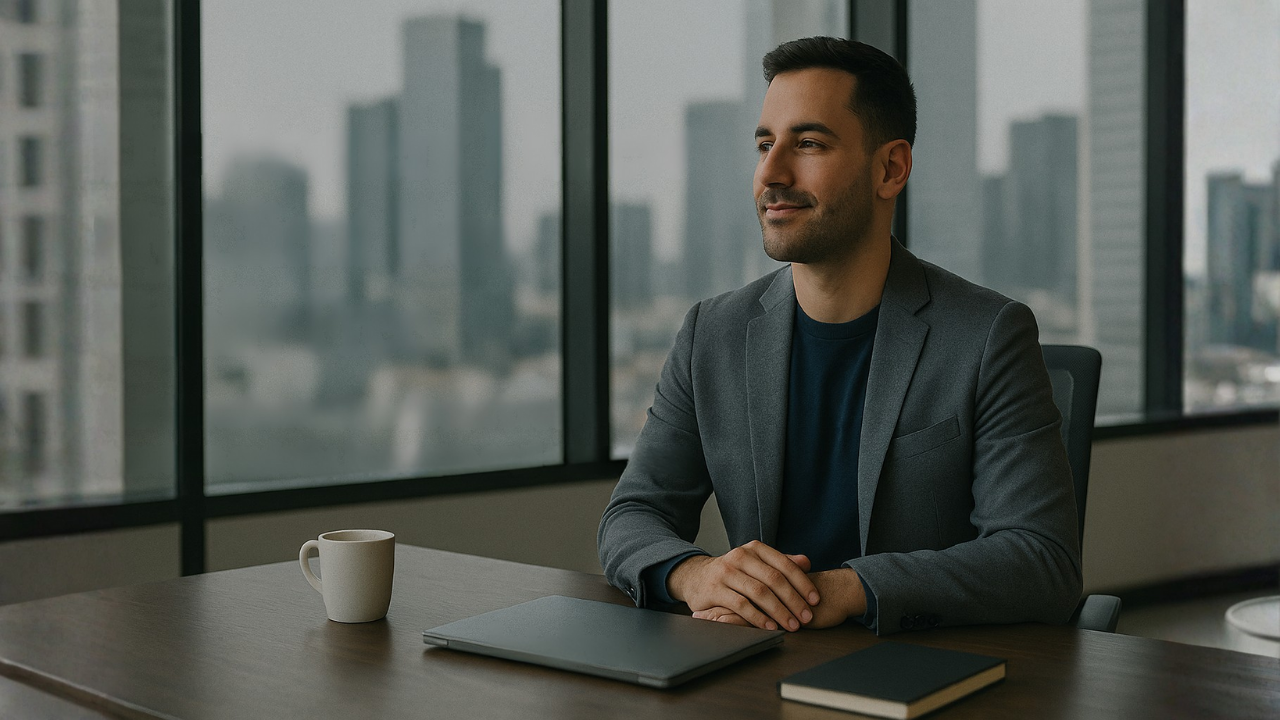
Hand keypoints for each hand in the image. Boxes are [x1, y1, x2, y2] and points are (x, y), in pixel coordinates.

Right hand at [691, 568, 866, 629]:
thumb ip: (780, 562)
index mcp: (754, 548)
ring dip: (779, 611)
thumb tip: (806, 562)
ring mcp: (726, 572)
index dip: (802, 583)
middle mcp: (740, 556)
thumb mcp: (756, 563)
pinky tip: (770, 627)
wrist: (695, 576)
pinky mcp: (714, 589)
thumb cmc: (733, 573)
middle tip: (806, 617)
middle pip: (774, 579)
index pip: (784, 565)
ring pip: (759, 592)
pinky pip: (741, 605)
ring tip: (792, 625)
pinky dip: (758, 617)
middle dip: (794, 600)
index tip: (815, 600)